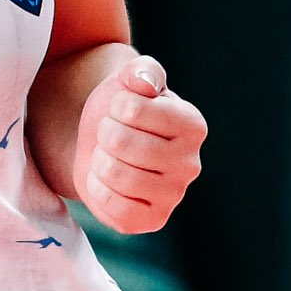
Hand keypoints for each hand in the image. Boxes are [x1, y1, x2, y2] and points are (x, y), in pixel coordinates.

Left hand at [73, 56, 205, 234]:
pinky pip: (113, 207)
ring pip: (115, 174)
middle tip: (112, 136)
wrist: (104, 145)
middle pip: (119, 141)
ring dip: (99, 162)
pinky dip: (99, 190)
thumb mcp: (128, 81)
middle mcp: (191, 163)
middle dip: (104, 134)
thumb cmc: (121, 110)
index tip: (122, 111)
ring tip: (110, 157)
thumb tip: (145, 83)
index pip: (132, 109)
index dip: (114, 107)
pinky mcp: (153, 221)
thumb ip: (140, 70)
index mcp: (192, 124)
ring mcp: (174, 195)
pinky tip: (108, 182)